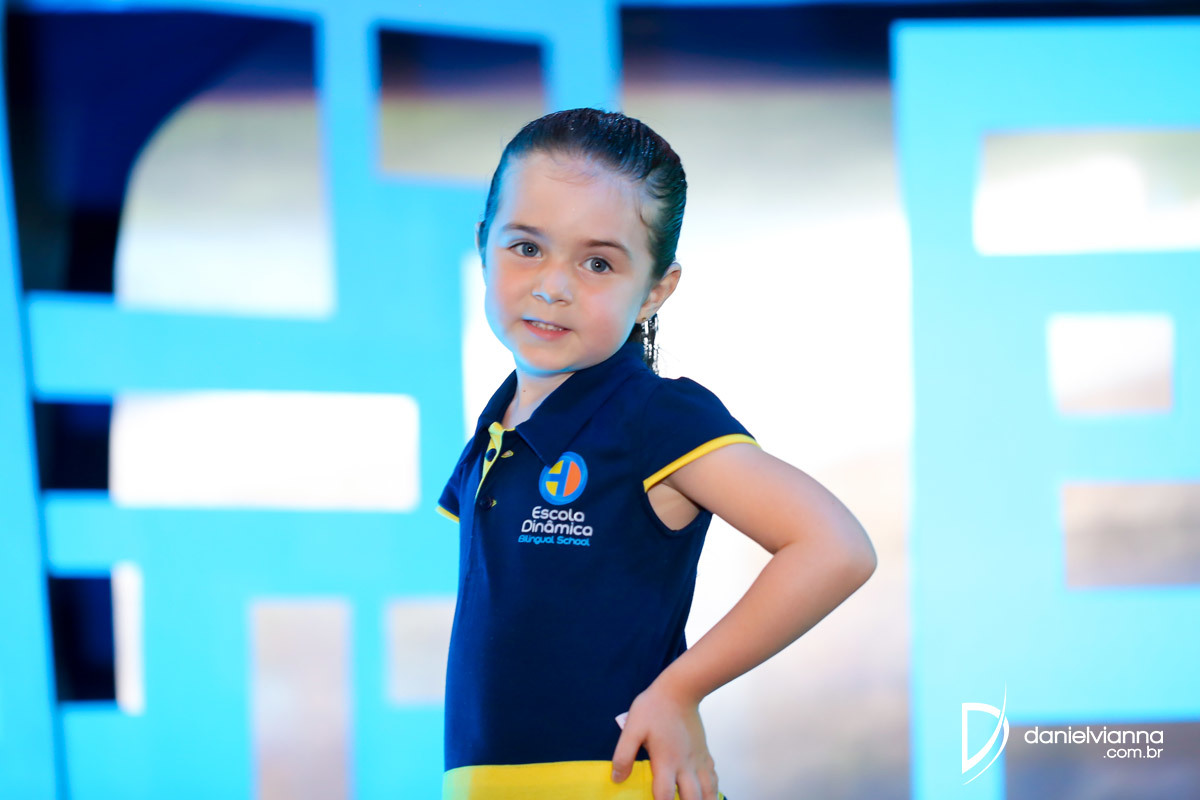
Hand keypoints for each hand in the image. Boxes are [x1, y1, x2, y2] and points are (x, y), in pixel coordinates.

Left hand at [610, 677, 719, 799]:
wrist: (681, 689)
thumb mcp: (632, 728)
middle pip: (693, 798)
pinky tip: (706, 794)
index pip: (665, 795)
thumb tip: (617, 778)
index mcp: (666, 761)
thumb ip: (624, 755)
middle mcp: (686, 765)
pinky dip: (712, 790)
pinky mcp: (705, 754)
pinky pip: (713, 778)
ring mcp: (698, 760)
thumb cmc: (654, 707)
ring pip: (709, 791)